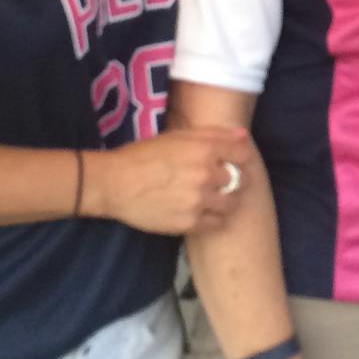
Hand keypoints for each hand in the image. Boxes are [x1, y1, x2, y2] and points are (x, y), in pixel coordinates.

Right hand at [88, 127, 252, 232]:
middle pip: (241, 180)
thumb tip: (243, 136)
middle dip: (236, 180)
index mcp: (204, 149)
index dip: (240, 158)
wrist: (114, 183)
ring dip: (227, 201)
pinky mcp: (189, 223)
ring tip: (213, 198)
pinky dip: (214, 218)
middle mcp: (205, 174)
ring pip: (232, 204)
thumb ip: (212, 134)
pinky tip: (202, 212)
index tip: (233, 161)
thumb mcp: (176, 136)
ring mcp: (199, 200)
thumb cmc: (144, 156)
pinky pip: (217, 223)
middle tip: (223, 182)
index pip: (244, 154)